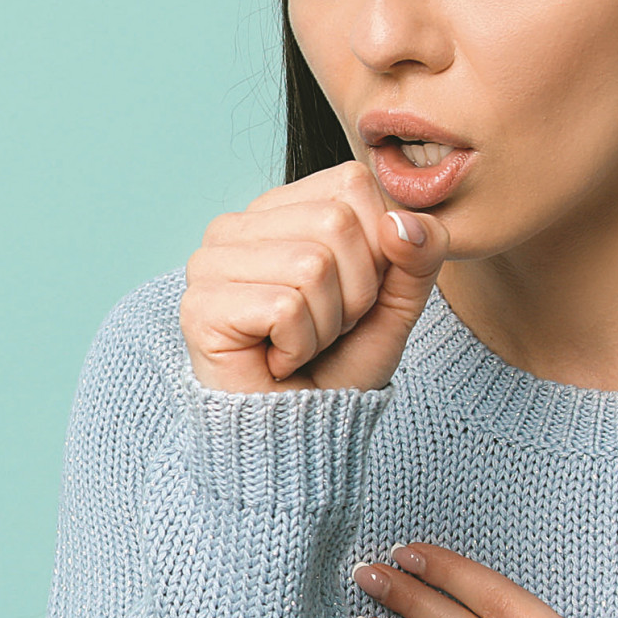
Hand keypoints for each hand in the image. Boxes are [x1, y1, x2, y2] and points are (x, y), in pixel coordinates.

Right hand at [181, 160, 448, 392]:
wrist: (301, 434)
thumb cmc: (338, 365)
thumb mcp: (396, 303)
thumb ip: (418, 254)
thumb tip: (402, 220)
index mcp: (281, 208)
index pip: (352, 184)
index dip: (375, 250)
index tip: (348, 296)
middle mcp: (237, 224)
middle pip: (335, 223)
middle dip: (353, 293)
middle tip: (324, 328)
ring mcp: (210, 262)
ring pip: (312, 265)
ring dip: (326, 325)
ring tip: (300, 345)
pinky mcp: (199, 305)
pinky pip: (285, 307)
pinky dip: (299, 347)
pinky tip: (276, 361)